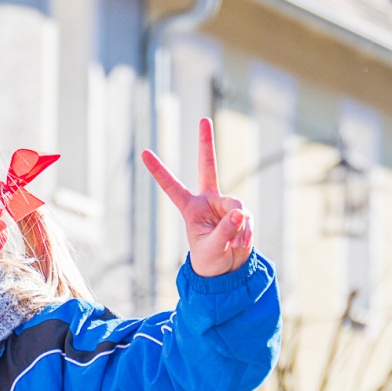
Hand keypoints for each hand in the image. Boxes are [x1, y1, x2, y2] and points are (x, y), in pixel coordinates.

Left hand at [141, 117, 253, 276]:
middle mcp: (207, 201)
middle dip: (206, 143)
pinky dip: (246, 234)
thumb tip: (240, 213)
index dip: (158, 170)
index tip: (144, 152)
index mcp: (190, 208)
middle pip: (207, 166)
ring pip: (236, 205)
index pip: (171, 186)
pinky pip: (247, 219)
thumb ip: (225, 231)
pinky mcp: (242, 214)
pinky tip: (242, 246)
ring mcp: (225, 205)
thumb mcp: (212, 248)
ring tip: (236, 244)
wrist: (227, 271)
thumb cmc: (209, 260)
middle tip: (203, 119)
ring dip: (239, 227)